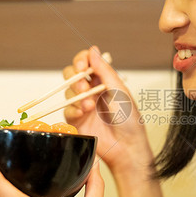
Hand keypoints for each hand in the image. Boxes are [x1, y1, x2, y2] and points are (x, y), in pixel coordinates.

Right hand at [63, 46, 153, 175]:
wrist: (127, 146)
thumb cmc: (129, 119)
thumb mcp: (119, 91)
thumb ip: (104, 71)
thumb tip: (93, 50)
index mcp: (104, 80)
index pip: (86, 62)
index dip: (80, 61)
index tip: (82, 66)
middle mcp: (92, 90)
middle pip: (71, 75)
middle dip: (75, 79)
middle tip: (84, 88)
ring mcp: (83, 104)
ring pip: (67, 92)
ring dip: (76, 96)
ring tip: (89, 106)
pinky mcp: (76, 120)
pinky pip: (66, 110)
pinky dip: (73, 110)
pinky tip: (83, 113)